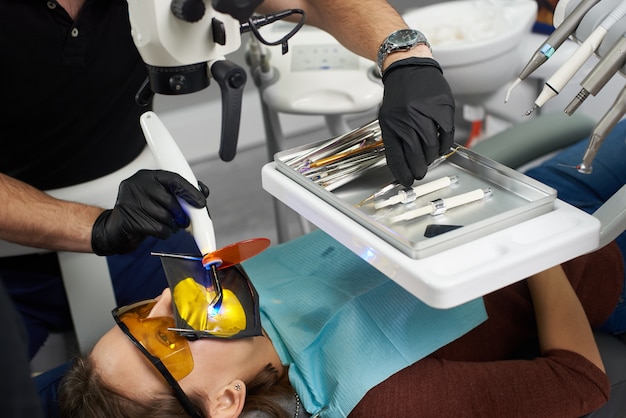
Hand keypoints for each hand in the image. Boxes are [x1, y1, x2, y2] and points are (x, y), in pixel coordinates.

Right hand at [91, 170, 209, 255]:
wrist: (117, 227)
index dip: (190, 191)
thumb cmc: (143, 210)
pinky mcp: (129, 219)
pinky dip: (165, 233)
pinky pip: (158, 228)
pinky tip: (160, 230)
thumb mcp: (160, 196)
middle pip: (170, 201)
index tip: (201, 202)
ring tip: (169, 225)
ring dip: (173, 225)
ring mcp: (130, 202)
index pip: (174, 180)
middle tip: (185, 221)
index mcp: (147, 176)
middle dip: (182, 214)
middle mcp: (137, 185)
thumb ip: (180, 192)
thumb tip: (203, 192)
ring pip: (165, 216)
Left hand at [379, 57, 454, 185]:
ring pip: (431, 147)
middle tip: (420, 173)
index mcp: (391, 123)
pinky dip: (444, 145)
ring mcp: (426, 113)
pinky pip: (446, 134)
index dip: (402, 173)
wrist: (410, 68)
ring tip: (428, 158)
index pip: (396, 156)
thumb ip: (394, 139)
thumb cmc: (399, 96)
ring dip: (430, 158)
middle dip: (418, 169)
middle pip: (415, 155)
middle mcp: (408, 119)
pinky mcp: (442, 108)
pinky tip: (439, 147)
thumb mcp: (387, 118)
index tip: (407, 181)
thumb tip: (402, 165)